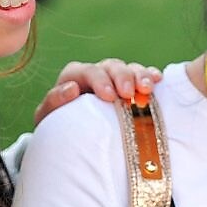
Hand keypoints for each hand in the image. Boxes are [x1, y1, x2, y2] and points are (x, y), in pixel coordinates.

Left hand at [32, 59, 162, 124]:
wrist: (71, 141)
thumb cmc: (58, 128)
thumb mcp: (48, 118)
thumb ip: (52, 103)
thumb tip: (72, 89)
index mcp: (75, 77)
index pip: (87, 70)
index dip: (99, 80)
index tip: (109, 96)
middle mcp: (98, 75)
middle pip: (112, 66)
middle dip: (122, 77)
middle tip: (129, 94)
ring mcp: (116, 80)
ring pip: (130, 69)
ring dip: (140, 76)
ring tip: (147, 89)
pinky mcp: (133, 89)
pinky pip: (144, 77)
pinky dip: (151, 76)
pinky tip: (158, 80)